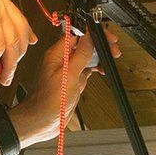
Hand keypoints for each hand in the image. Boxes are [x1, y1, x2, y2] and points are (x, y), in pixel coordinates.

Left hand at [15, 27, 120, 145]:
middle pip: (84, 44)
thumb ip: (80, 56)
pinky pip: (87, 69)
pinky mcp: (73, 80)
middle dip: (99, 44)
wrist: (43, 120)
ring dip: (99, 55)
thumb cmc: (48, 101)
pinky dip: (96, 67)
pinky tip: (102, 70)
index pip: (77, 35)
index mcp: (58, 54)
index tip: (104, 36)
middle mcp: (63, 60)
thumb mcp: (68, 76)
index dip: (92, 33)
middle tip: (112, 47)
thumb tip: (89, 38)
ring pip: (87, 56)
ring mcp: (69, 70)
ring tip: (111, 56)